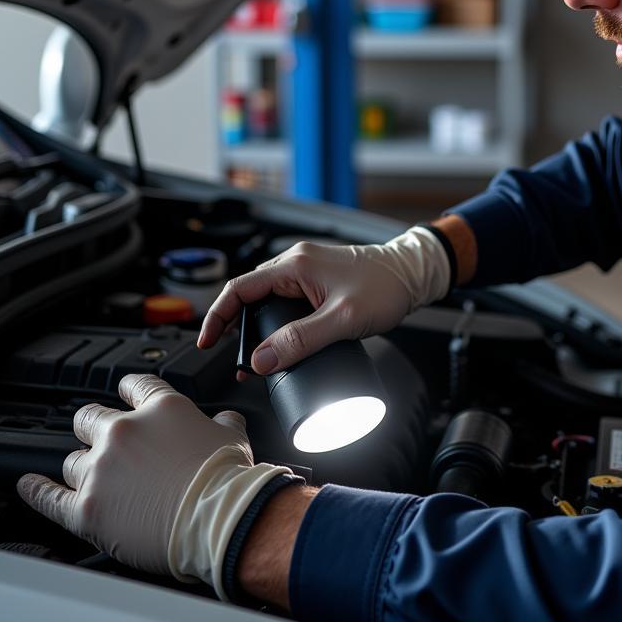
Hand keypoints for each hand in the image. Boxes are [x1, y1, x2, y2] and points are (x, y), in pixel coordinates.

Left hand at [17, 374, 291, 595]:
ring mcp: (101, 469)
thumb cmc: (227, 480)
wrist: (217, 518)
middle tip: (104, 442)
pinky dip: (36, 491)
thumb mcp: (234, 436)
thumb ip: (223, 422)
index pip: (135, 385)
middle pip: (90, 418)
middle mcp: (124, 432)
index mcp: (161, 408)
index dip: (128, 389)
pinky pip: (49, 497)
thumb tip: (225, 419)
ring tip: (94, 480)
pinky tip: (29, 486)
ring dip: (82, 467)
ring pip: (72, 460)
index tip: (124, 393)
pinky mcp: (86, 508)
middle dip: (94, 428)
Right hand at [197, 227, 451, 376]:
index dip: (218, 316)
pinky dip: (276, 321)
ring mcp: (308, 270)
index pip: (240, 288)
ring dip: (256, 326)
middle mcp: (296, 262)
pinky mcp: (318, 281)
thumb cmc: (385, 288)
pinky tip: (281, 342)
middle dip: (235, 326)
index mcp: (295, 264)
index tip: (207, 342)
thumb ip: (301, 340)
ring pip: (267, 298)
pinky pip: (286, 300)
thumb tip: (261, 359)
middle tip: (233, 359)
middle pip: (250, 294)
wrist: (413, 274)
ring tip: (254, 358)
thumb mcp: (342, 320)